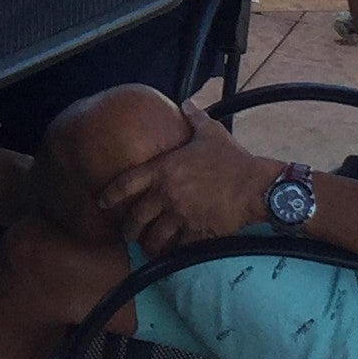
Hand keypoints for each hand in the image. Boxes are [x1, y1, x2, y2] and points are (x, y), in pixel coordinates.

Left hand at [94, 106, 269, 258]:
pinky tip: (169, 255)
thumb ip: (194, 117)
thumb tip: (187, 103)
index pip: (127, 183)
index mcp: (164, 169)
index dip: (110, 194)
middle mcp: (166, 194)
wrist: (256, 186)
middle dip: (128, 229)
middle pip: (136, 217)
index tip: (102, 202)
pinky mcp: (195, 232)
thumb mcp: (210, 133)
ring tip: (146, 249)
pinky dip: (171, 253)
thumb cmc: (233, 158)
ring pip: (154, 237)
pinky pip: (176, 247)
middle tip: (127, 234)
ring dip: (148, 245)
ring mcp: (180, 215)